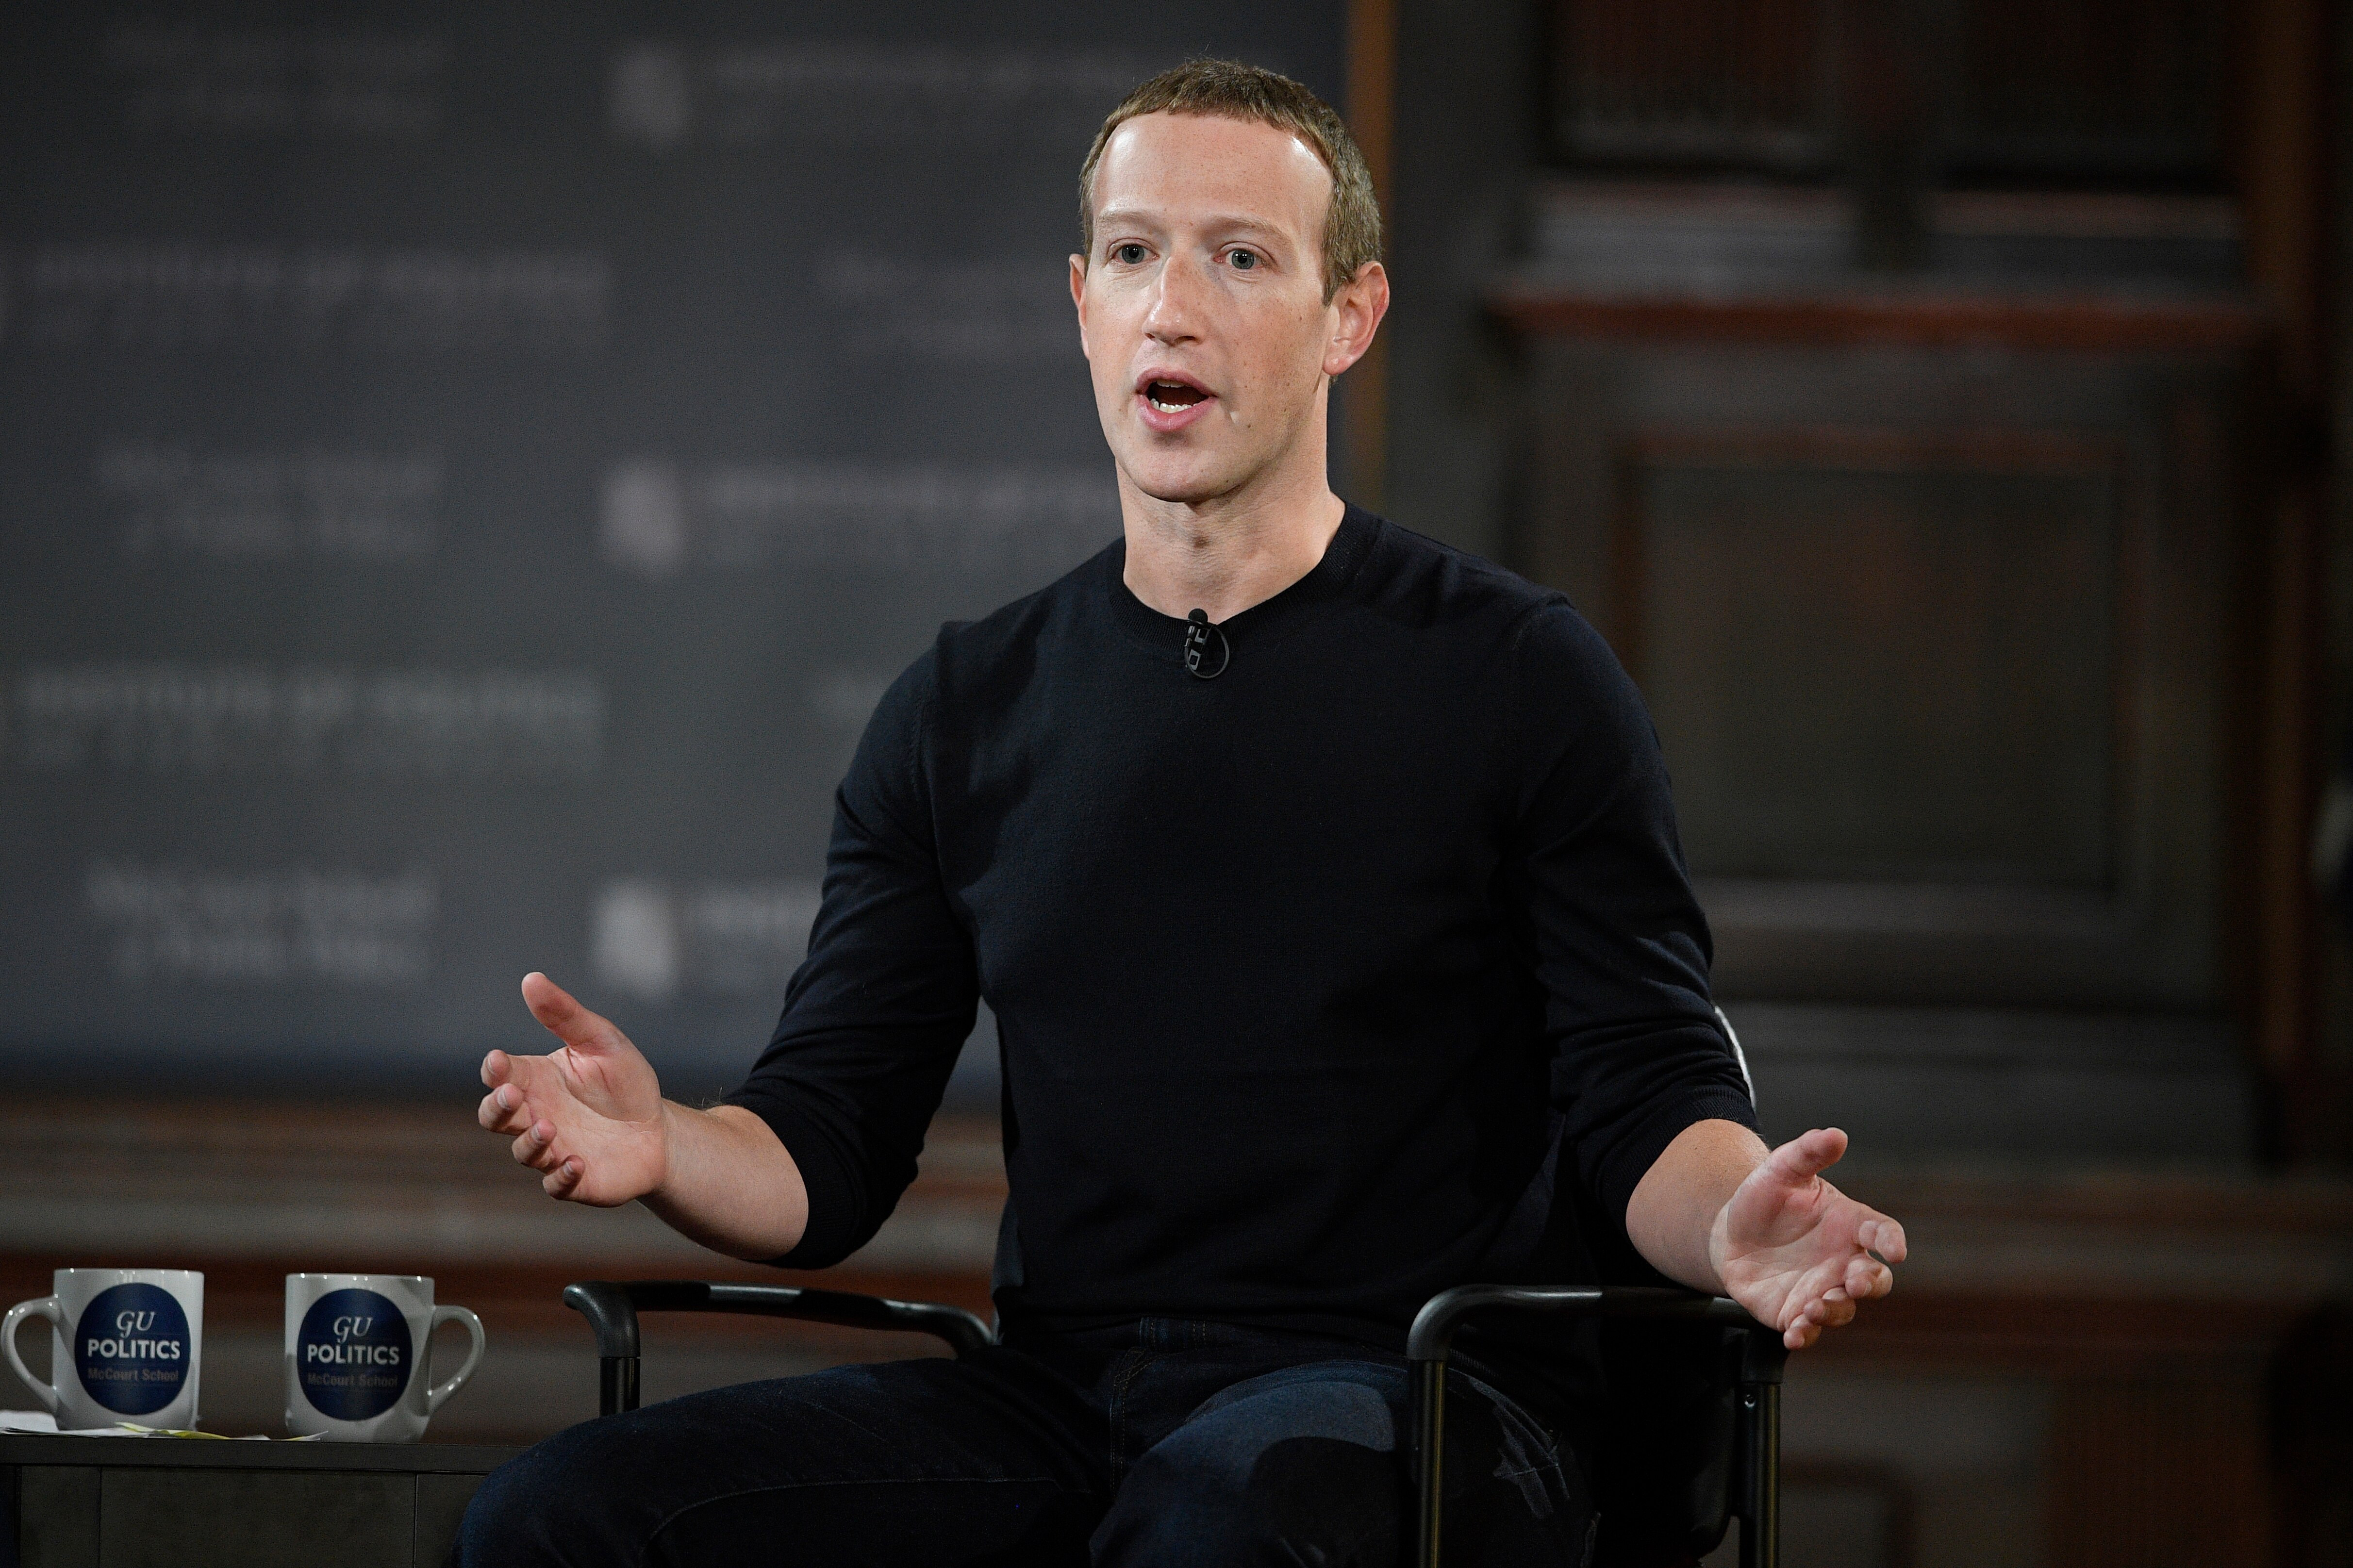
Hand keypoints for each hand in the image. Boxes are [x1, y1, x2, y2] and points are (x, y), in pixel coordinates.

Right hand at [477, 972, 668, 1205]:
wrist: (658, 1129)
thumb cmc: (625, 1083)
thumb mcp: (601, 1041)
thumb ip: (565, 1015)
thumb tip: (531, 979)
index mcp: (536, 1081)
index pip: (500, 1075)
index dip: (494, 1071)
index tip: (498, 1062)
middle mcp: (535, 1116)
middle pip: (495, 1116)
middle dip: (497, 1107)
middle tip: (512, 1095)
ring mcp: (551, 1150)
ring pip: (523, 1151)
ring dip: (531, 1141)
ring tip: (548, 1126)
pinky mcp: (574, 1180)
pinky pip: (556, 1184)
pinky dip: (561, 1176)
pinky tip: (575, 1162)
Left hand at [1710, 1128, 1905, 1349]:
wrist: (1731, 1232)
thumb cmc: (1765, 1199)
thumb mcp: (1781, 1170)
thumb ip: (1807, 1152)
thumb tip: (1835, 1134)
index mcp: (1849, 1225)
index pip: (1882, 1231)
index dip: (1891, 1240)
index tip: (1896, 1250)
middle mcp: (1842, 1261)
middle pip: (1874, 1279)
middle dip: (1870, 1283)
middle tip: (1854, 1281)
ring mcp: (1822, 1289)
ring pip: (1843, 1308)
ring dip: (1834, 1310)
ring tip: (1814, 1306)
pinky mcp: (1794, 1311)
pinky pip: (1807, 1329)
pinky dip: (1805, 1334)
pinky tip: (1795, 1334)